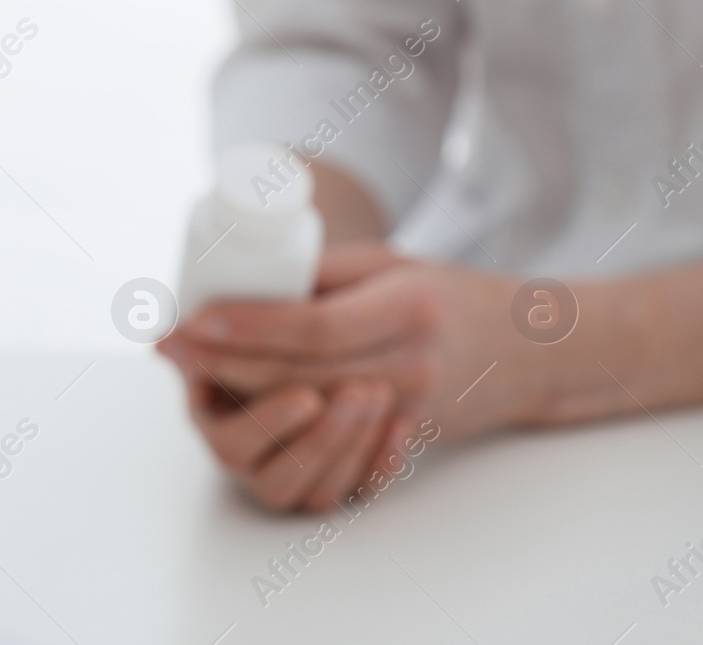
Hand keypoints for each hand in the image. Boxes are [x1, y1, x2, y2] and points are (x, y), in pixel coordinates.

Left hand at [161, 243, 541, 508]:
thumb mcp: (395, 266)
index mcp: (407, 308)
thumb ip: (327, 275)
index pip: (312, 325)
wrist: (534, 352)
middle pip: (299, 373)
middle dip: (223, 361)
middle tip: (168, 345)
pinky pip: (334, 434)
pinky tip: (238, 404)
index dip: (247, 326)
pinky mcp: (406, 435)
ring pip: (310, 409)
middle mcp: (410, 363)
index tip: (195, 317)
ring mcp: (411, 407)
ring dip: (240, 392)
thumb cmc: (454, 295)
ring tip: (187, 369)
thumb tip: (248, 279)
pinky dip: (282, 421)